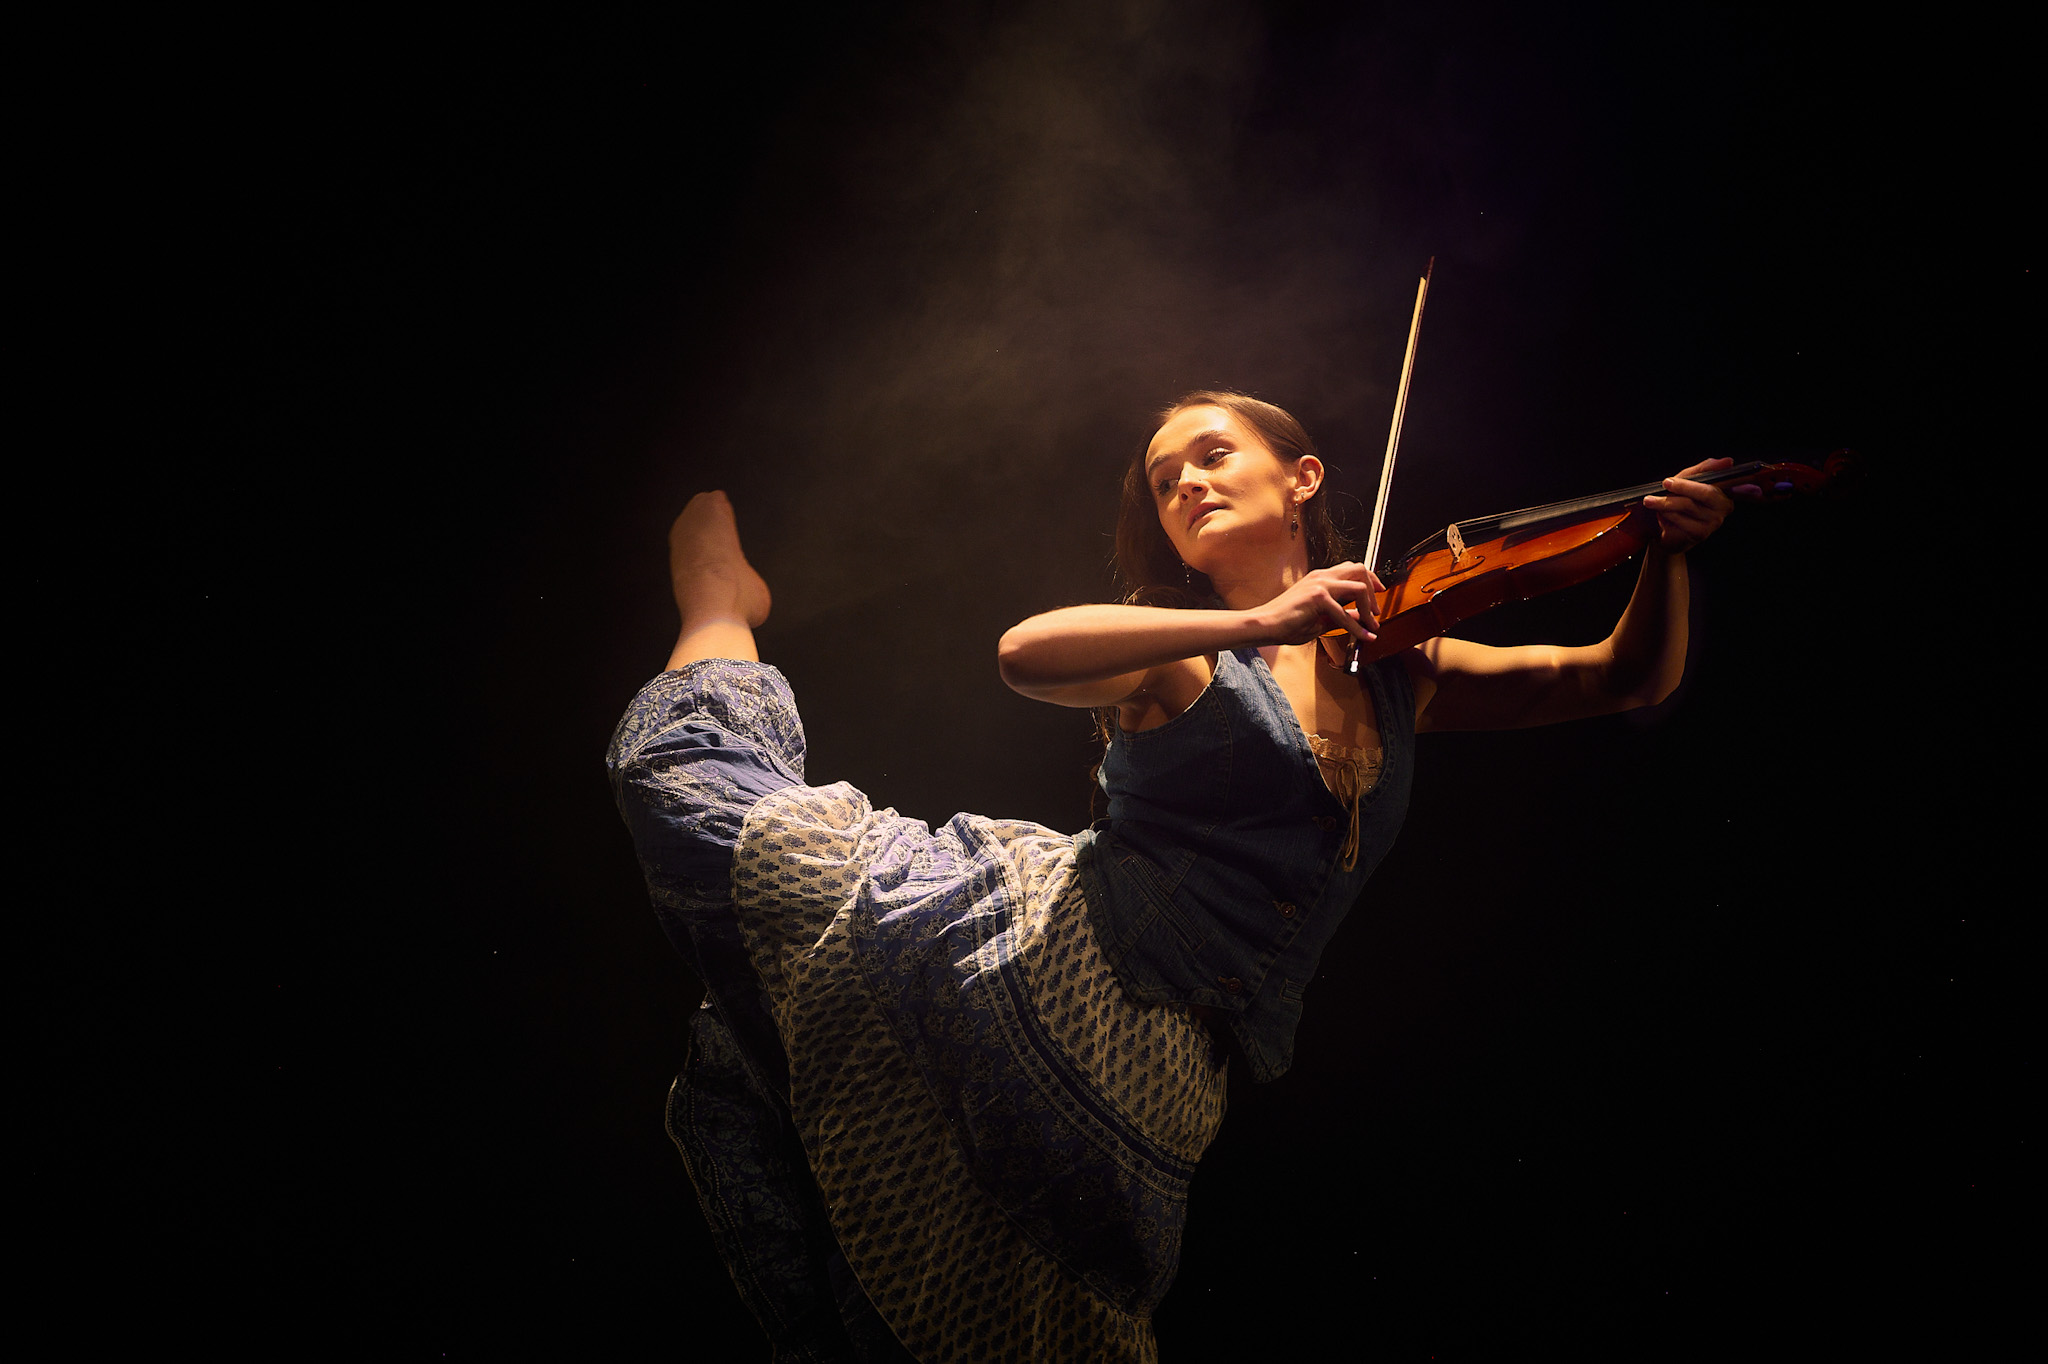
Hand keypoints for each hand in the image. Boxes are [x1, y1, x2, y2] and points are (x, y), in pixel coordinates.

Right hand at [1253, 562, 1383, 644]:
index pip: (1352, 569)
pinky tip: (1363, 636)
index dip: (1369, 579)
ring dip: (1370, 607)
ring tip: (1372, 624)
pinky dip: (1358, 626)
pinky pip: (1346, 612)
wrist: (1265, 625)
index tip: (1378, 593)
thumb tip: (1359, 616)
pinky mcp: (1318, 597)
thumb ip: (1340, 614)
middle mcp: (1322, 576)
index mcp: (1320, 578)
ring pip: (1359, 587)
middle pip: (1360, 569)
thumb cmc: (1286, 623)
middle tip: (1377, 609)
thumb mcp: (1320, 618)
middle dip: (1374, 588)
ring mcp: (1320, 584)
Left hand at [1642, 457, 1760, 552]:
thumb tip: (1727, 461)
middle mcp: (1724, 507)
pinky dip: (1666, 514)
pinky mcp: (1700, 534)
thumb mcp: (1688, 479)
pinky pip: (1681, 519)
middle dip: (1683, 486)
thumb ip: (1704, 469)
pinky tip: (1661, 515)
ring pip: (1688, 505)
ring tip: (1653, 501)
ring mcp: (1714, 522)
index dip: (1716, 471)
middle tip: (1666, 483)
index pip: (1723, 478)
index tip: (1715, 466)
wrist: (1664, 531)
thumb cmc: (1678, 502)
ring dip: (1667, 501)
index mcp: (1725, 491)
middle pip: (1706, 492)